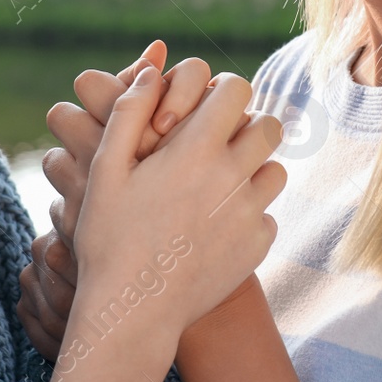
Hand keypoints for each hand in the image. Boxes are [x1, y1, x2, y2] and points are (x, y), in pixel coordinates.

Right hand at [48, 67, 284, 381]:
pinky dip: (248, 214)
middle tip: (216, 144)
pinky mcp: (257, 247)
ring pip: (276, 170)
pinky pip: (268, 214)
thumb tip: (152, 70)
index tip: (200, 110)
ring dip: (253, 169)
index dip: (219, 92)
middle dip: (245, 127)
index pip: (235, 90)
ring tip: (216, 184)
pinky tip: (214, 226)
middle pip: (268, 126)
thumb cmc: (109, 236)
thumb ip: (129, 112)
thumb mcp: (105, 169)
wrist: (132, 311)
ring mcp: (249, 214)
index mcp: (195, 150)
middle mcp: (232, 177)